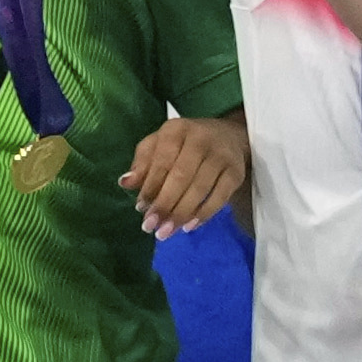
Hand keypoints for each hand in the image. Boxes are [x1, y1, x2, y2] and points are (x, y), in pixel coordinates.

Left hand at [125, 106, 250, 236]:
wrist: (228, 136)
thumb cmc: (185, 144)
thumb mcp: (159, 144)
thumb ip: (142, 162)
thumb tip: (125, 183)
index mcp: (176, 129)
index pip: (161, 161)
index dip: (150, 186)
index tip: (140, 208)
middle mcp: (200, 139)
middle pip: (181, 177)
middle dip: (164, 205)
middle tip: (151, 227)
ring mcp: (221, 155)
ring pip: (200, 189)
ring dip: (181, 214)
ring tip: (165, 231)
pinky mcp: (236, 172)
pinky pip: (220, 197)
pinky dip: (203, 214)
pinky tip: (189, 226)